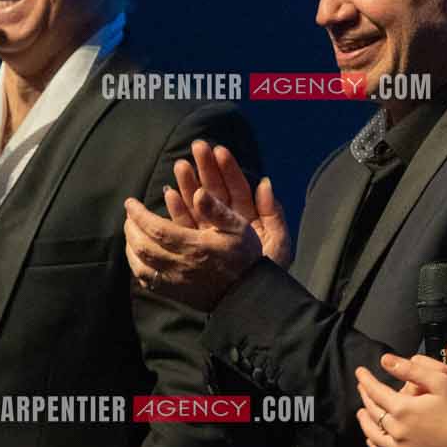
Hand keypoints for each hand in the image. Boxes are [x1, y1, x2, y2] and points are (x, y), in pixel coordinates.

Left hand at [121, 143, 284, 310]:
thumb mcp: (239, 227)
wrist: (248, 295)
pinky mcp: (175, 294)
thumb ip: (217, 209)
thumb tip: (198, 192)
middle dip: (131, 228)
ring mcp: (175, 283)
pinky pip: (147, 282)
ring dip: (130, 247)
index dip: (139, 215)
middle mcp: (180, 266)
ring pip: (140, 266)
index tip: (130, 202)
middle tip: (129, 214)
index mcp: (194, 246)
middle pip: (143, 247)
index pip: (156, 229)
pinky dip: (137, 266)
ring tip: (131, 232)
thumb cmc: (245, 257)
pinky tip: (138, 256)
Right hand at [175, 141, 291, 267]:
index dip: (229, 169)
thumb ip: (273, 214)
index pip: (237, 188)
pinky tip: (169, 194)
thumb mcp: (278, 243)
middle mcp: (228, 222)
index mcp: (248, 218)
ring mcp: (210, 232)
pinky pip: (185, 225)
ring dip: (189, 184)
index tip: (219, 150)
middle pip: (215, 190)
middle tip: (196, 146)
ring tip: (180, 165)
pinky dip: (177, 210)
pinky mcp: (196, 245)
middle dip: (205, 168)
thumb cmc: (269, 271)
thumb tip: (265, 183)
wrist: (253, 300)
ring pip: (198, 204)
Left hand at [354, 345, 446, 446]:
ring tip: (361, 411)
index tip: (360, 371)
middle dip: (365, 397)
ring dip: (365, 421)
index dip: (366, 380)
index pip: (376, 392)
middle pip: (372, 412)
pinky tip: (372, 440)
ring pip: (373, 435)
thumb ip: (410, 370)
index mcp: (403, 410)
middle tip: (361, 386)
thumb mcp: (440, 381)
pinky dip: (374, 445)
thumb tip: (384, 361)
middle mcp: (397, 431)